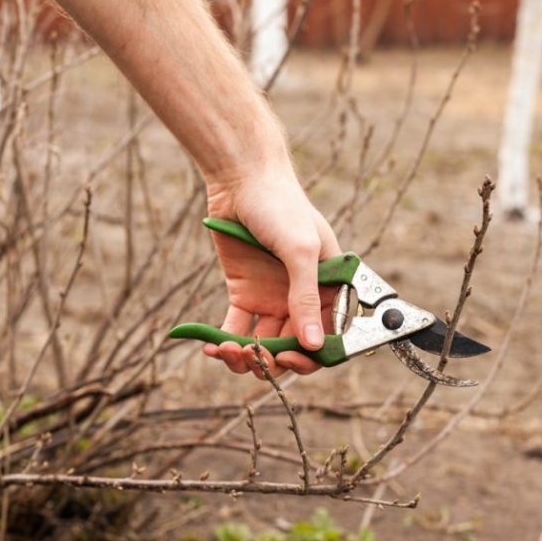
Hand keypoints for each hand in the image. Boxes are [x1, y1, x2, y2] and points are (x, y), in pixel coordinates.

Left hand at [204, 165, 340, 377]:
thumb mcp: (300, 250)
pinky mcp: (243, 294)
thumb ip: (306, 297)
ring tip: (227, 351)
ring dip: (247, 356)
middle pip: (293, 348)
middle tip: (254, 358)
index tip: (290, 361)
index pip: (327, 337)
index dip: (312, 357)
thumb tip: (315, 344)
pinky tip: (212, 348)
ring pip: (264, 344)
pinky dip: (224, 343)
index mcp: (329, 289)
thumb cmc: (281, 206)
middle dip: (274, 360)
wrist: (241, 179)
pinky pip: (236, 329)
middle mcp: (302, 298)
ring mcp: (272, 298)